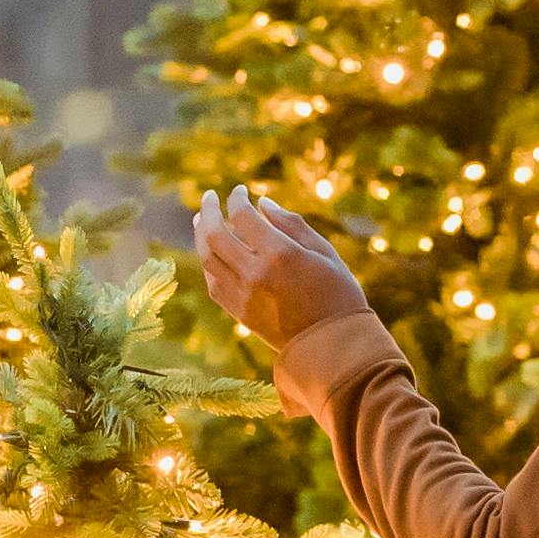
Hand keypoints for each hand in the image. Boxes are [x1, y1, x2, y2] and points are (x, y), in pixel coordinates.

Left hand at [193, 186, 376, 358]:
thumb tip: (262, 203)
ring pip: (207, 259)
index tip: (239, 190)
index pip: (243, 216)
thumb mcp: (324, 252)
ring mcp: (244, 295)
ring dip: (200, 235)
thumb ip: (291, 224)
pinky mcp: (240, 313)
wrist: (334, 346)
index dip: (236, 198)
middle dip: (208, 210)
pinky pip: (213, 283)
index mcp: (280, 253)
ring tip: (201, 220)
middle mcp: (255, 273)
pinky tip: (212, 253)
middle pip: (214, 234)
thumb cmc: (338, 294)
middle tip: (208, 197)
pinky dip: (208, 263)